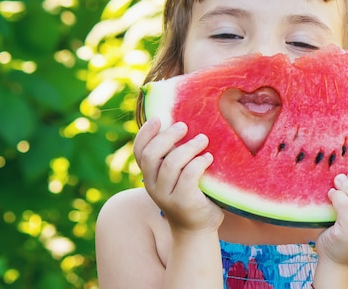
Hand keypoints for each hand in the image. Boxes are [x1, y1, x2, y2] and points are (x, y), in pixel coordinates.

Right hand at [133, 118, 223, 233]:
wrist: (196, 229)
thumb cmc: (190, 194)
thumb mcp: (176, 175)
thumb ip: (173, 156)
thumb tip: (184, 125)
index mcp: (149, 175)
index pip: (139, 150)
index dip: (145, 132)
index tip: (159, 118)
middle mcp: (152, 185)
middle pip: (152, 155)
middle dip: (168, 136)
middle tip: (184, 126)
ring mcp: (166, 196)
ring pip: (170, 164)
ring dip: (188, 147)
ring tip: (203, 139)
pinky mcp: (183, 202)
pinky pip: (188, 176)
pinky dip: (199, 163)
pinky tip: (209, 158)